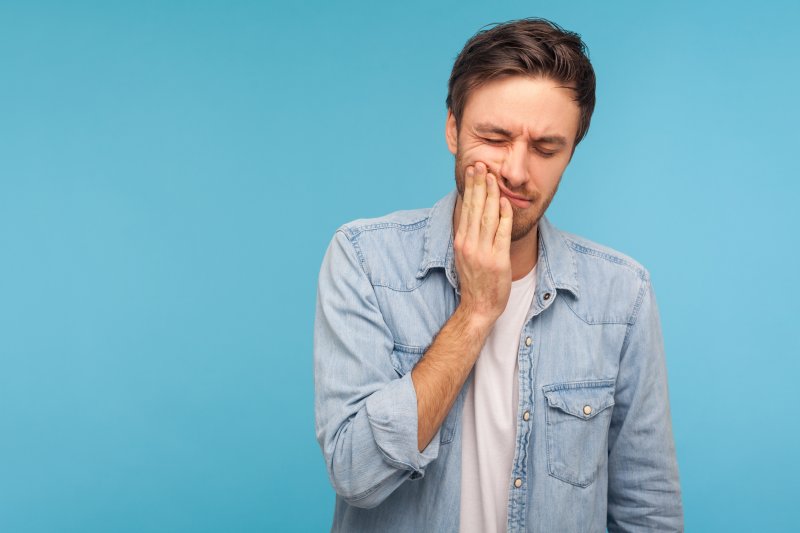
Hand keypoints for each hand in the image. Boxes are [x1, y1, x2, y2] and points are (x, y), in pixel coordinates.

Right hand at [453, 162, 512, 329]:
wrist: (478, 307)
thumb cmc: (475, 281)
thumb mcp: (466, 255)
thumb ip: (469, 235)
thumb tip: (474, 213)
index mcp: (461, 241)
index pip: (466, 209)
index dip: (470, 189)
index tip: (473, 171)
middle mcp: (469, 244)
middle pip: (475, 209)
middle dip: (478, 185)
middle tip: (481, 164)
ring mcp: (483, 252)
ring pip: (488, 217)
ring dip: (491, 195)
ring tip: (493, 177)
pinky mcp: (498, 261)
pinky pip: (502, 234)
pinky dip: (504, 216)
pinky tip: (505, 202)